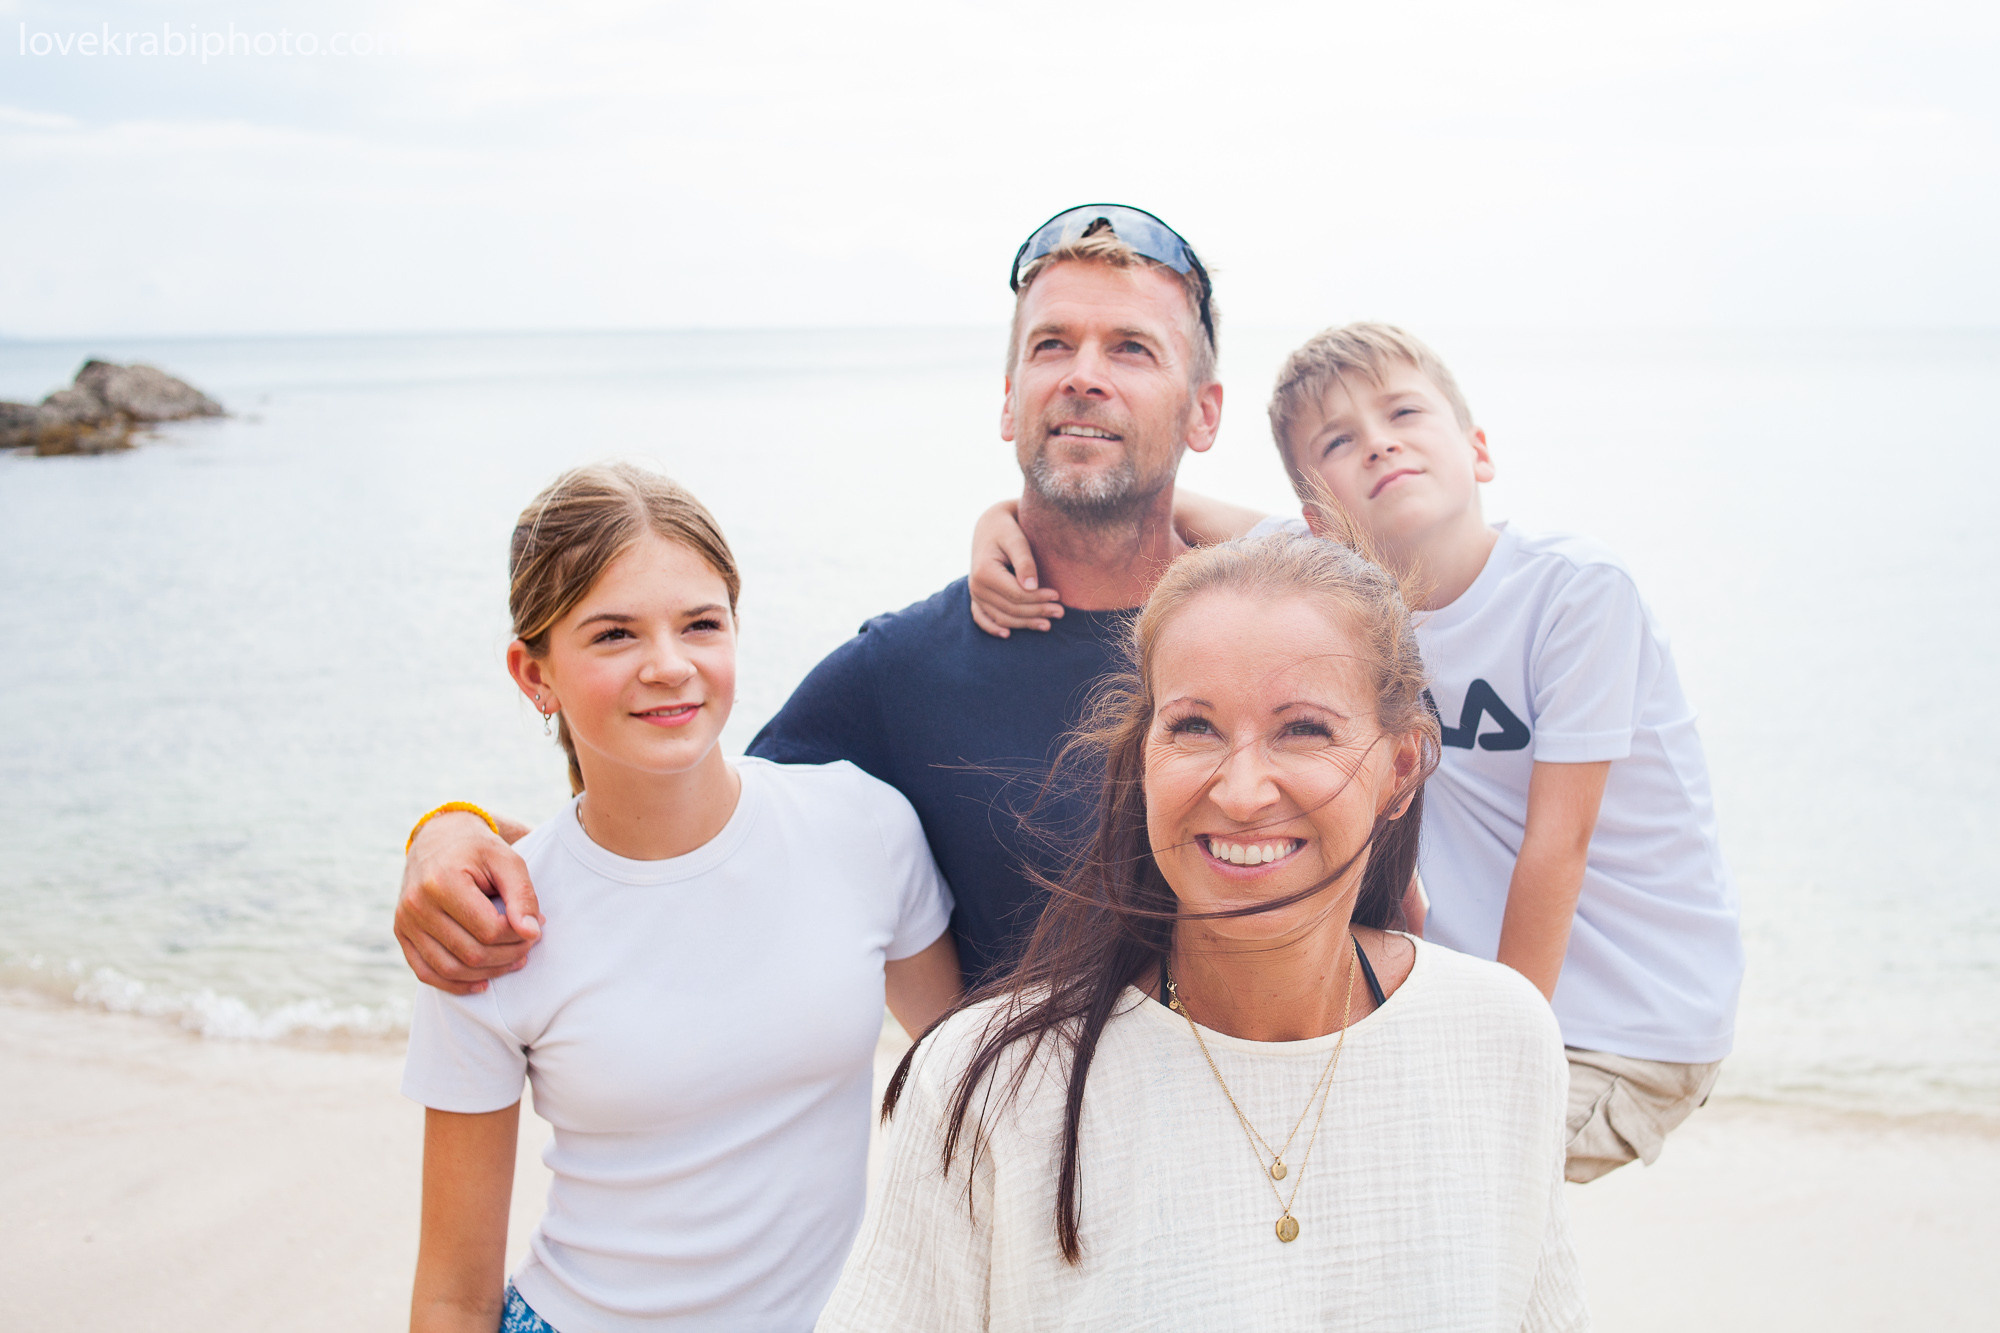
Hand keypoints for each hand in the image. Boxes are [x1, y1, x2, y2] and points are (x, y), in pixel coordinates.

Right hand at [394, 812, 542, 994]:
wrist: (438, 839)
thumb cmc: (479, 850)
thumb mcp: (507, 860)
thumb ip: (523, 895)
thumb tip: (532, 933)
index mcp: (442, 882)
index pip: (489, 929)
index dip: (518, 936)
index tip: (535, 928)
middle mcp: (417, 904)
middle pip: (470, 953)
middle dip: (508, 956)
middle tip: (528, 946)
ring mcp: (405, 922)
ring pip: (449, 969)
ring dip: (488, 974)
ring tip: (513, 962)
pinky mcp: (402, 934)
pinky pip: (426, 973)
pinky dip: (455, 985)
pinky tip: (482, 983)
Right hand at [969, 498, 1062, 637]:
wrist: (990, 526)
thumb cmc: (1006, 530)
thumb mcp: (1016, 539)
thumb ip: (1024, 561)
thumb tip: (1032, 587)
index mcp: (984, 571)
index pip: (1016, 594)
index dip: (1038, 598)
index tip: (1058, 596)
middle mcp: (976, 586)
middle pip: (1011, 609)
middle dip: (1037, 612)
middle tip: (1061, 612)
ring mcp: (975, 594)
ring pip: (1002, 617)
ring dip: (1025, 624)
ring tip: (1047, 624)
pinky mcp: (976, 598)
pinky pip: (981, 618)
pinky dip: (992, 628)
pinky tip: (1007, 635)